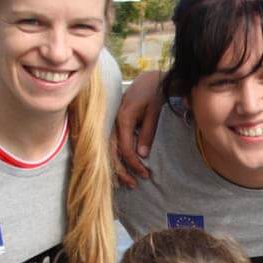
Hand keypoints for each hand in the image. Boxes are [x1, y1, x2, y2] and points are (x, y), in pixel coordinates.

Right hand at [113, 70, 163, 187]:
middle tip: (134, 185)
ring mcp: (113, 122)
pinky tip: (121, 169)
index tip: (145, 174)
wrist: (150, 78)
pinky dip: (116, 157)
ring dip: (117, 167)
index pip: (125, 148)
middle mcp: (114, 121)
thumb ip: (146, 132)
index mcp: (123, 118)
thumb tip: (141, 154)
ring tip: (127, 182)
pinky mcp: (115, 123)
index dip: (134, 164)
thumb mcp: (153, 112)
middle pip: (112, 152)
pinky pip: (112, 143)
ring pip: (109, 149)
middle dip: (121, 171)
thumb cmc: (154, 93)